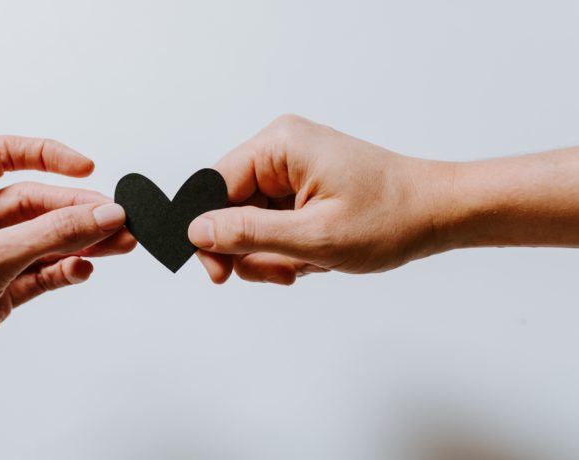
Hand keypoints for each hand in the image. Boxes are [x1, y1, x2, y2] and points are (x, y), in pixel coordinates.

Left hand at [0, 136, 135, 439]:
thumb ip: (52, 234)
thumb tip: (101, 213)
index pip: (3, 155)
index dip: (46, 156)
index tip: (86, 168)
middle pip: (35, 203)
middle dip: (78, 211)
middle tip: (116, 220)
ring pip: (44, 240)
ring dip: (82, 242)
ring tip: (118, 244)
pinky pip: (42, 273)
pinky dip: (65, 270)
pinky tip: (82, 270)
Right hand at [188, 115, 452, 284]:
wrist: (439, 213)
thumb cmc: (391, 217)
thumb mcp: (314, 235)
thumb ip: (248, 234)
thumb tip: (196, 231)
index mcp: (279, 146)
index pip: (213, 187)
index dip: (209, 233)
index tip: (219, 274)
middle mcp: (281, 150)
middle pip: (231, 208)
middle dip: (252, 249)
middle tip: (284, 271)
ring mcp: (293, 169)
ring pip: (252, 223)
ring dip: (274, 254)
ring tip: (309, 263)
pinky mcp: (303, 187)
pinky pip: (274, 224)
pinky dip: (289, 248)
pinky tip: (316, 256)